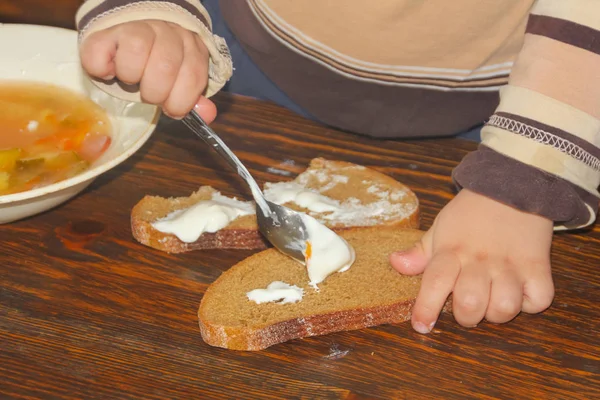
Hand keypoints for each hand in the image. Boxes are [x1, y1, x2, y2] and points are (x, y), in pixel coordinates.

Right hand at [80, 20, 215, 120]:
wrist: (129, 37)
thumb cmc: (159, 66)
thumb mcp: (182, 82)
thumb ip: (194, 99)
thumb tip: (208, 114)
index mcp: (191, 47)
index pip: (193, 75)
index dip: (182, 99)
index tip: (172, 108)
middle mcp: (167, 32)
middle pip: (165, 66)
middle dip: (156, 92)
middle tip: (150, 94)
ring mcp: (136, 27)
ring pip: (136, 51)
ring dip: (131, 77)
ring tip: (130, 79)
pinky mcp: (105, 31)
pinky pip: (101, 54)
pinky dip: (103, 70)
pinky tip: (110, 71)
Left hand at [390, 189, 554, 332]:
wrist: (512, 186)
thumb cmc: (471, 212)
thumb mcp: (441, 227)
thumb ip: (419, 252)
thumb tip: (395, 263)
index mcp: (452, 251)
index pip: (435, 283)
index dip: (426, 308)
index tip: (421, 326)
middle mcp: (480, 260)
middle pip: (470, 303)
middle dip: (466, 316)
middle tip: (466, 306)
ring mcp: (511, 264)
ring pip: (505, 307)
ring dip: (497, 312)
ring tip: (493, 299)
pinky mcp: (539, 266)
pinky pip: (538, 300)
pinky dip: (530, 303)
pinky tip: (520, 292)